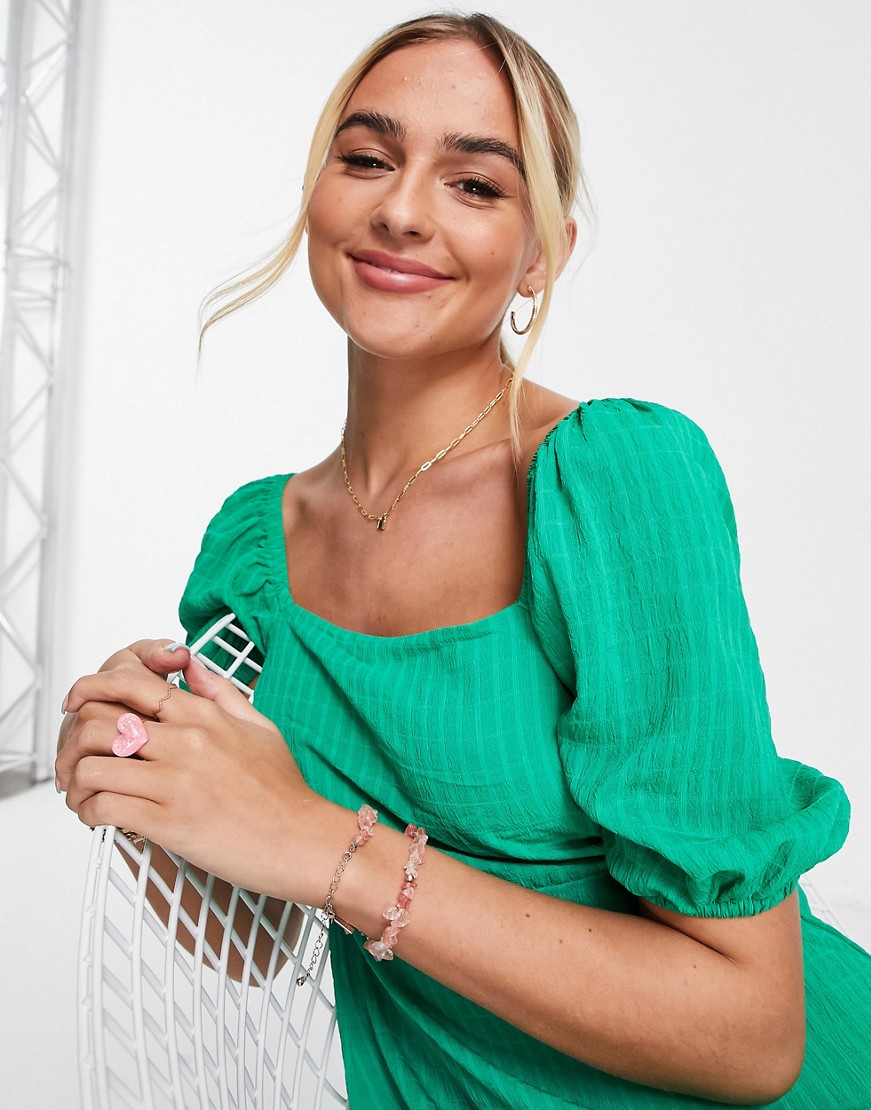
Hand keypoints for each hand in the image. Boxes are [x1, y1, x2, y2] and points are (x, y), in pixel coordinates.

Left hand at [56, 646, 336, 903]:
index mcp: (203, 714)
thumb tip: (191, 666)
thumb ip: (220, 691)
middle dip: (73, 740)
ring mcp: (175, 781)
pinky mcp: (169, 821)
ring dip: (76, 781)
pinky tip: (98, 817)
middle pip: (99, 720)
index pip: (129, 683)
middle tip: (73, 758)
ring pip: (93, 765)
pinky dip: (89, 812)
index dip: (90, 686)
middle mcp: (185, 741)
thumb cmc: (284, 790)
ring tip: (82, 792)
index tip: (75, 700)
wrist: (302, 839)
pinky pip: (105, 808)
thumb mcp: (258, 725)